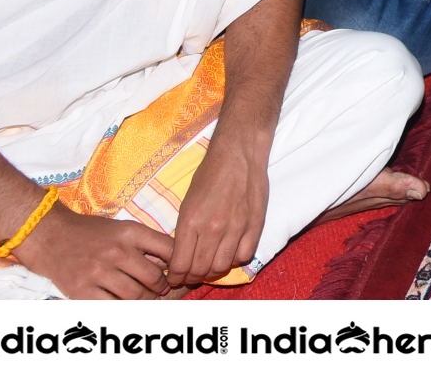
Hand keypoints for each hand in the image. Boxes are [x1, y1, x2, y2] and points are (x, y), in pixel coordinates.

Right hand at [12, 206, 173, 298]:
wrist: (51, 236)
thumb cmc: (92, 232)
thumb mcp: (124, 228)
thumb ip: (147, 243)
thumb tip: (171, 264)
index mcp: (131, 233)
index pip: (170, 250)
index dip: (178, 264)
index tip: (176, 271)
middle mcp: (117, 252)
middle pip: (154, 278)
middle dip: (162, 286)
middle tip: (161, 289)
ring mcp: (98, 272)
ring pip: (135, 296)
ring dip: (145, 299)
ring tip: (145, 297)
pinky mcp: (82, 290)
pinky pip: (112, 306)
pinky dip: (122, 307)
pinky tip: (123, 302)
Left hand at [168, 135, 269, 285]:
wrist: (238, 153)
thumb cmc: (209, 174)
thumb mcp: (186, 203)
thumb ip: (185, 232)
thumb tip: (181, 256)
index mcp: (190, 222)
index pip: (180, 265)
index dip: (175, 277)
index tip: (175, 277)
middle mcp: (213, 228)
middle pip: (200, 270)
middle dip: (192, 277)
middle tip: (190, 275)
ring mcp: (236, 227)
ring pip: (222, 267)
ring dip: (213, 272)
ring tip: (209, 266)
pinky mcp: (255, 224)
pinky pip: (244, 256)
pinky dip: (234, 260)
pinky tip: (229, 253)